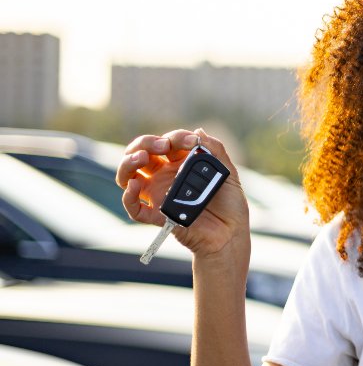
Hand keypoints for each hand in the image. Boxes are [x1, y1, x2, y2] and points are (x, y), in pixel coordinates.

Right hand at [115, 129, 249, 257]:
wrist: (231, 234)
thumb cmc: (230, 204)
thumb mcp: (228, 173)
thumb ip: (215, 151)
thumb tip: (198, 132)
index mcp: (180, 164)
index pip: (167, 143)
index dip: (175, 138)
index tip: (191, 142)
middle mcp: (165, 176)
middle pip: (142, 154)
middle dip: (146, 143)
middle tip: (162, 145)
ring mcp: (158, 195)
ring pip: (129, 175)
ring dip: (129, 162)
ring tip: (141, 157)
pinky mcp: (156, 215)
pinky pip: (133, 206)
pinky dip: (128, 195)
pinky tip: (134, 185)